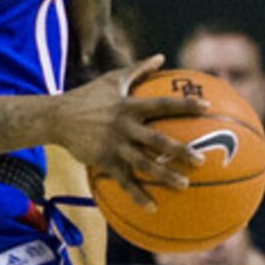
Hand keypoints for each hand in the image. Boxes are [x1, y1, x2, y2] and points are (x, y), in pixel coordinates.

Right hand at [51, 55, 206, 209]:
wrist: (57, 117)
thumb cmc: (88, 95)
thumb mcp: (113, 79)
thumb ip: (139, 69)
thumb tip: (161, 56)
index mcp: (129, 105)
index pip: (162, 104)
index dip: (185, 104)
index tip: (208, 107)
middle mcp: (124, 126)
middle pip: (157, 140)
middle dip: (179, 150)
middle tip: (201, 159)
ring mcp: (114, 145)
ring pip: (143, 163)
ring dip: (164, 175)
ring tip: (184, 185)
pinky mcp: (104, 161)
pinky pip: (124, 181)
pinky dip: (138, 195)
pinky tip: (152, 208)